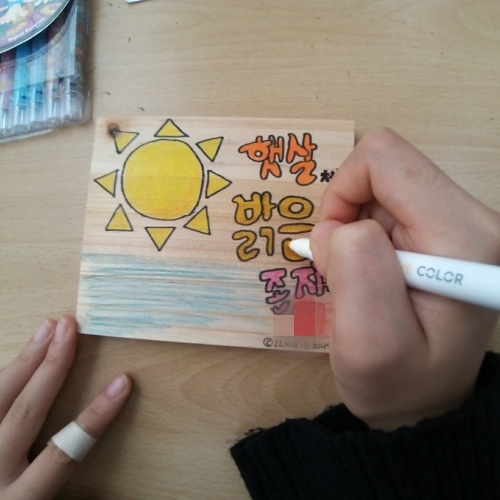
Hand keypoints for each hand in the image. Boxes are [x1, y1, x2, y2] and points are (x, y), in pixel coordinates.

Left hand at [0, 316, 131, 499]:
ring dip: (23, 362)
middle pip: (25, 414)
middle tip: (71, 329)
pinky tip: (14, 358)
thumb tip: (78, 446)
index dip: (95, 417)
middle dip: (52, 368)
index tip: (122, 383)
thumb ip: (51, 481)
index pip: (63, 453)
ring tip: (47, 329)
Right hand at [311, 127, 499, 430]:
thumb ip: (355, 272)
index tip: (335, 248)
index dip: (342, 195)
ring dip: (354, 226)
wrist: (425, 398)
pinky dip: (363, 232)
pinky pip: (387, 203)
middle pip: (385, 168)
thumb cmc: (398, 383)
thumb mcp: (368, 345)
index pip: (386, 161)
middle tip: (345, 269)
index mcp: (461, 239)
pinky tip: (371, 273)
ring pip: (382, 184)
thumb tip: (339, 226)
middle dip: (346, 213)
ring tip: (360, 278)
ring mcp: (461, 221)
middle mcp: (473, 219)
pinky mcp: (445, 228)